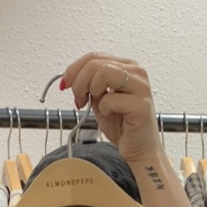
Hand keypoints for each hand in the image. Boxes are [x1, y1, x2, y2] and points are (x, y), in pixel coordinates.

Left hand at [61, 52, 161, 166]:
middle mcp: (136, 72)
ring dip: (92, 89)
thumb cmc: (122, 126)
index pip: (95, 56)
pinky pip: (111, 99)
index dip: (74, 69)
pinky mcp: (141, 105)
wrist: (139, 149)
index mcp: (126, 67)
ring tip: (94, 105)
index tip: (65, 84)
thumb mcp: (99, 100)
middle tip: (78, 100)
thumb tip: (70, 78)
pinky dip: (104, 108)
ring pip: (105, 72)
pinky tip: (111, 115)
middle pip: (97, 63)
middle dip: (80, 82)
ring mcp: (140, 87)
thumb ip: (89, 85)